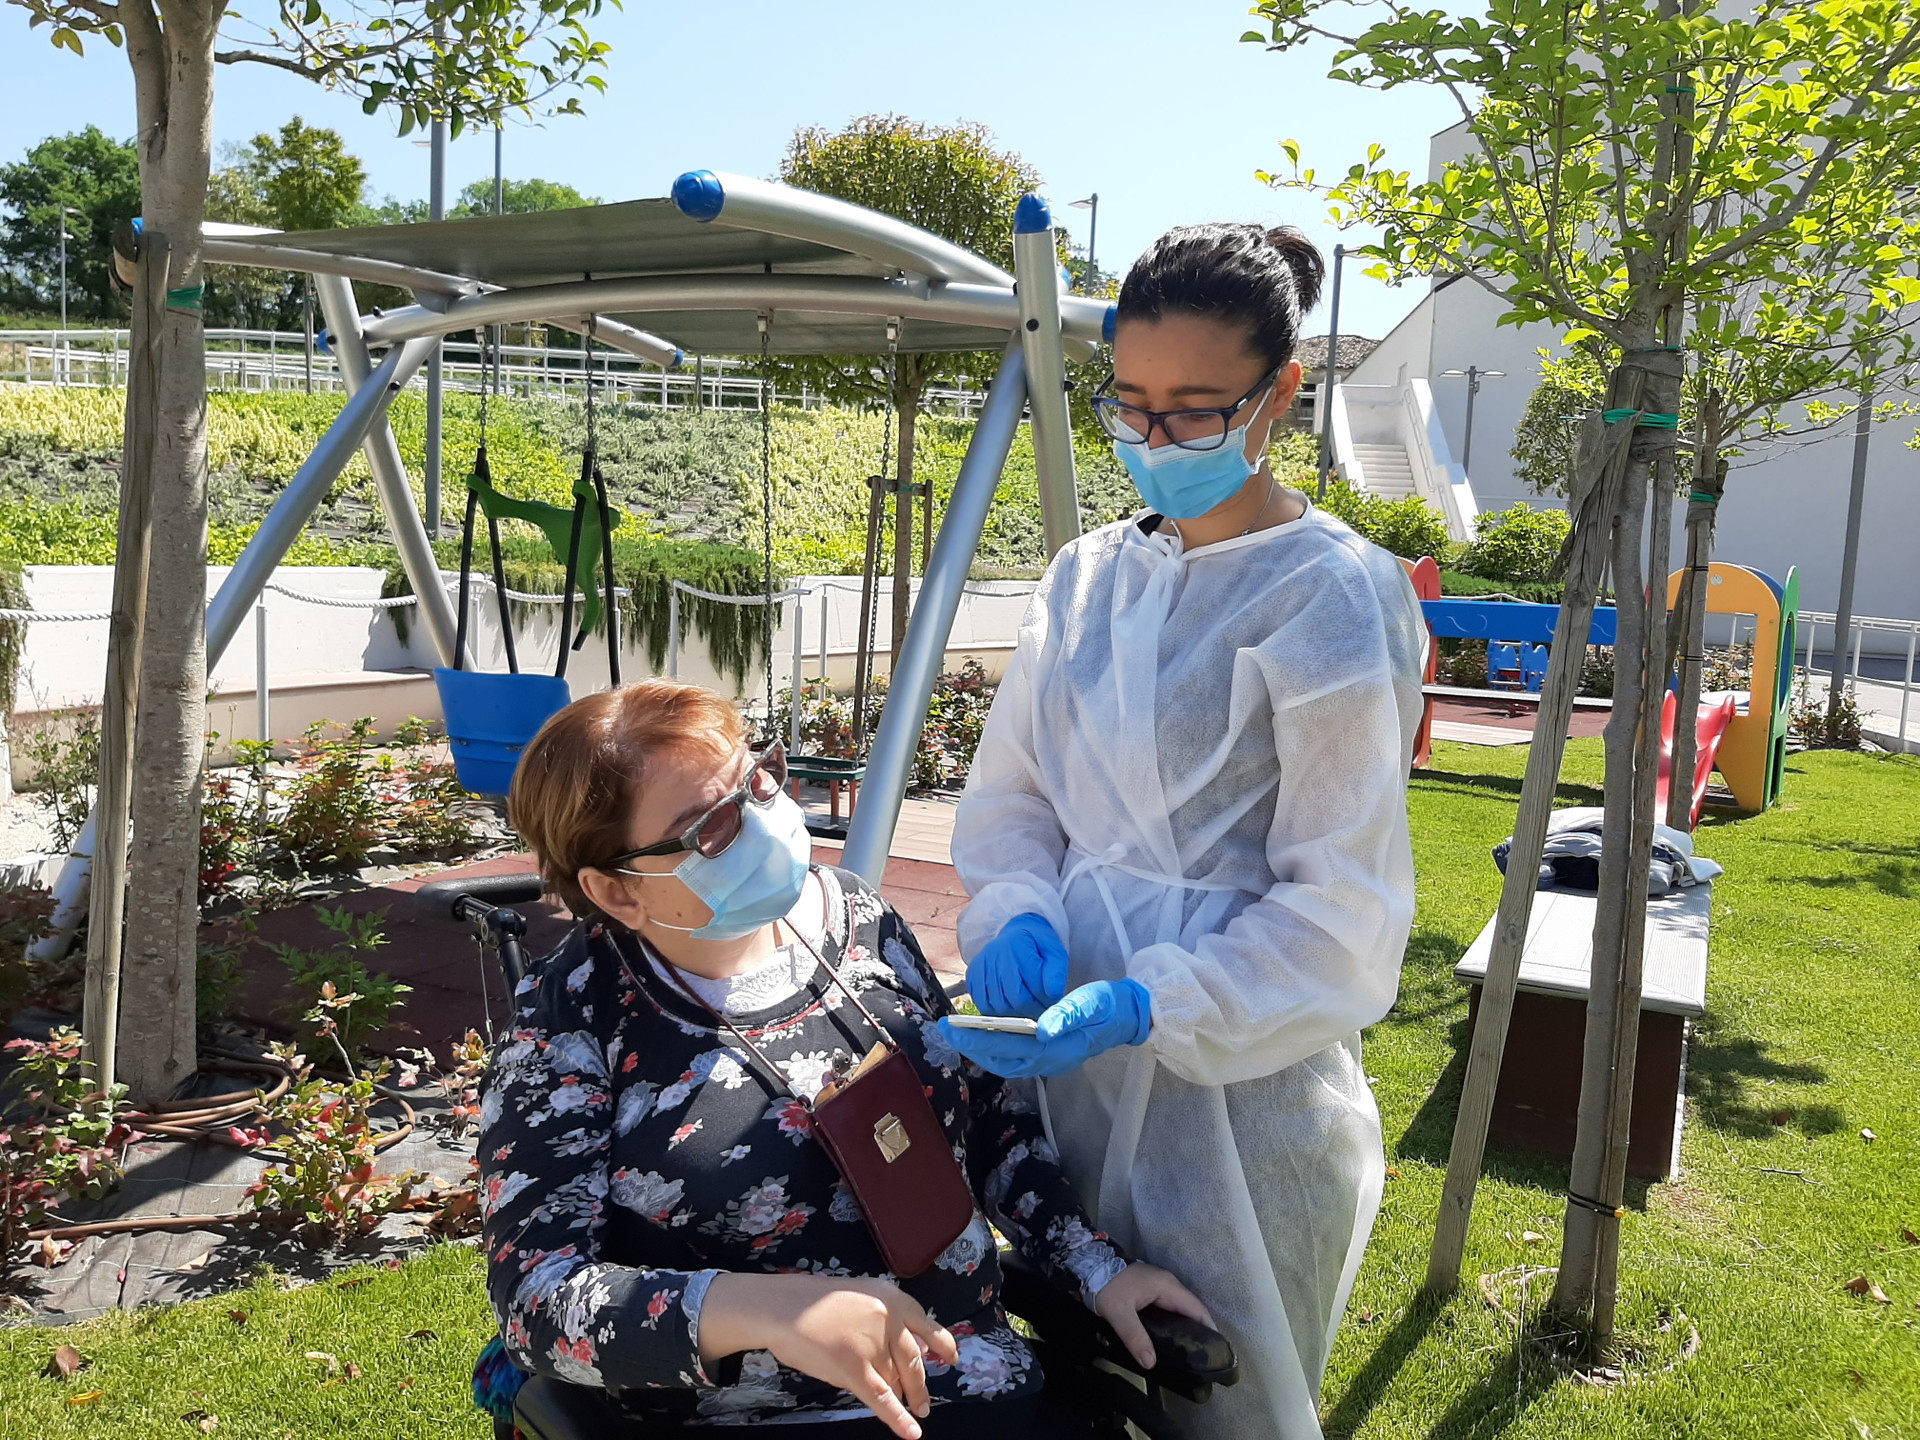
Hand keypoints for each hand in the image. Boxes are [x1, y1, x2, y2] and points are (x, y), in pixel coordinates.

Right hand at [699, 1274, 959, 1439]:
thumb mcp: (863, 1296)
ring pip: (893, 1379)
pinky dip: (898, 1418)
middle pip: (913, 1361)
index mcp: (893, 1299)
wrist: (783, 1306)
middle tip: (924, 1404)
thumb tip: (912, 1348)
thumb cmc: (817, 1302)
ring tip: (907, 1409)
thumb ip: (887, 1317)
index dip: (942, 1345)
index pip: (927, 1326)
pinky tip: (911, 1432)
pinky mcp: (855, 1368)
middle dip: (920, 1386)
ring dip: (899, 1396)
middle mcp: (889, 1320)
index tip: (952, 1359)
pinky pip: (882, 1398)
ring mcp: (872, 1344)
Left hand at [938, 979, 1150, 1077]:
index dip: (978, 1039)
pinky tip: (982, 1036)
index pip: (1009, 1047)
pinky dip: (993, 1049)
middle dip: (971, 1045)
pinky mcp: (1047, 1056)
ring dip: (979, 1049)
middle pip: (1001, 1059)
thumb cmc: (1108, 1006)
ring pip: (1005, 1062)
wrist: (1127, 1017)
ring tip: (957, 1032)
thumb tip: (1041, 1028)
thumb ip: (1068, 1015)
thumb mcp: (1092, 1003)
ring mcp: (1048, 1062)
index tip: (953, 1027)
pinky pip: (1013, 1058)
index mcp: (1057, 1049)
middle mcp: (1049, 1061)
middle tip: (944, 1028)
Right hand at [965, 913, 1067, 1019]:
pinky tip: (1009, 1002)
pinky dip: (999, 1012)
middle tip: (1041, 1007)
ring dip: (1017, 1013)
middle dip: (1032, 1010)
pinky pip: (984, 1007)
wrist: (1014, 936)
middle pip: (1016, 1000)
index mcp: (1018, 945)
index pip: (1035, 987)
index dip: (1047, 1000)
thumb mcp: (1054, 952)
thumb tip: (1053, 994)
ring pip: (999, 1008)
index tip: (1052, 1000)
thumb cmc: (1037, 946)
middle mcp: (995, 955)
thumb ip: (1056, 973)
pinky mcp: (971, 977)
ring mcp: (980, 966)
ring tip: (1027, 1004)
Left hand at [1092, 1263, 1216, 1370]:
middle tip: (1204, 1357)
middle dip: (1201, 1331)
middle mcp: (1169, 1283)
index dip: (1209, 1329)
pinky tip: (1172, 1338)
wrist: (1088, 1264)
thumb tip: (1151, 1364)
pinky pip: (1171, 1307)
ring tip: (1191, 1352)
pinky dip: (1176, 1322)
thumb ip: (1135, 1337)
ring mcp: (1161, 1285)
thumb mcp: (1118, 1313)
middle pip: (1192, 1309)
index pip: (1197, 1309)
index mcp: (1167, 1286)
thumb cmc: (1106, 1285)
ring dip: (1188, 1327)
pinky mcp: (1152, 1289)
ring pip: (1182, 1308)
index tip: (1217, 1351)